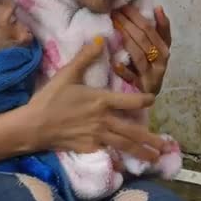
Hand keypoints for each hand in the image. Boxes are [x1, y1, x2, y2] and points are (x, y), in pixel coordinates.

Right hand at [26, 38, 167, 162]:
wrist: (34, 126)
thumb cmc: (50, 98)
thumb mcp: (67, 74)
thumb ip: (85, 57)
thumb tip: (100, 39)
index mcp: (102, 100)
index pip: (131, 101)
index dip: (144, 100)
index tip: (151, 100)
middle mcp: (104, 120)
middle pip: (133, 131)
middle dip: (151, 139)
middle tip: (166, 146)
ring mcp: (97, 136)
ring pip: (124, 145)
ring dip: (141, 151)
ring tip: (155, 158)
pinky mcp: (89, 148)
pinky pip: (108, 151)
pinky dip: (119, 156)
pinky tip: (127, 161)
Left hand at [111, 5, 171, 94]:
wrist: (147, 95)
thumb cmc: (149, 67)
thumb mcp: (155, 48)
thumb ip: (157, 30)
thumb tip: (157, 7)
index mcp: (164, 49)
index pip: (151, 29)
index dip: (138, 17)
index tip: (125, 6)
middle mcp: (161, 61)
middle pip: (144, 40)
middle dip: (128, 24)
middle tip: (114, 13)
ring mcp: (151, 75)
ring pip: (139, 55)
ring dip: (126, 40)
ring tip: (113, 28)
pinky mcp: (141, 88)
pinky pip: (132, 78)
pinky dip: (125, 70)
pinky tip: (116, 63)